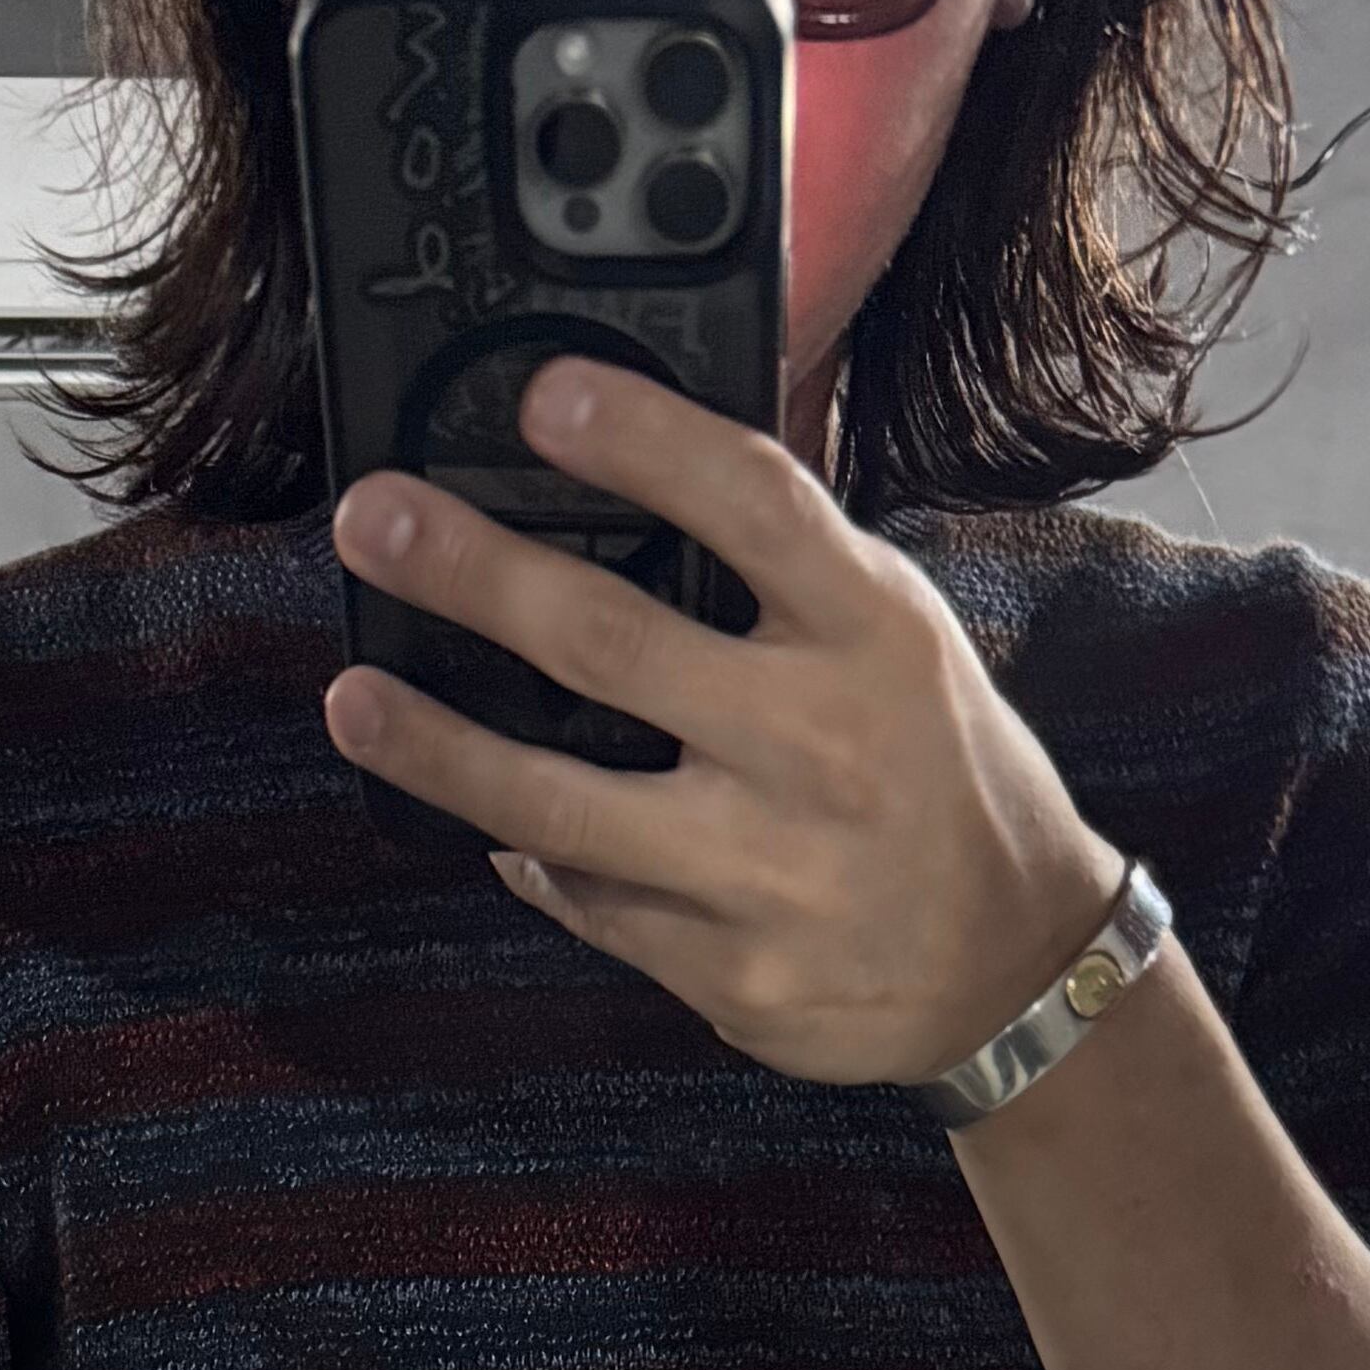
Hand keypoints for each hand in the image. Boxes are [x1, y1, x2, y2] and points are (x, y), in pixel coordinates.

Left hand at [324, 364, 1125, 1092]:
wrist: (1014, 966)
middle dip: (475, 576)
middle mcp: (820, 746)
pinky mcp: (729, 974)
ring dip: (438, 746)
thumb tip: (626, 485)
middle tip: (377, 523)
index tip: (544, 396)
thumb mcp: (898, 639)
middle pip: (613, 645)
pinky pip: (594, 904)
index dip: (643, 439)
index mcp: (873, 634)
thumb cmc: (941, 774)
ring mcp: (768, 872)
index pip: (753, 505)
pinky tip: (484, 823)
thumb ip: (784, 575)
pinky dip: (531, 857)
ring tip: (355, 696)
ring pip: (561, 804)